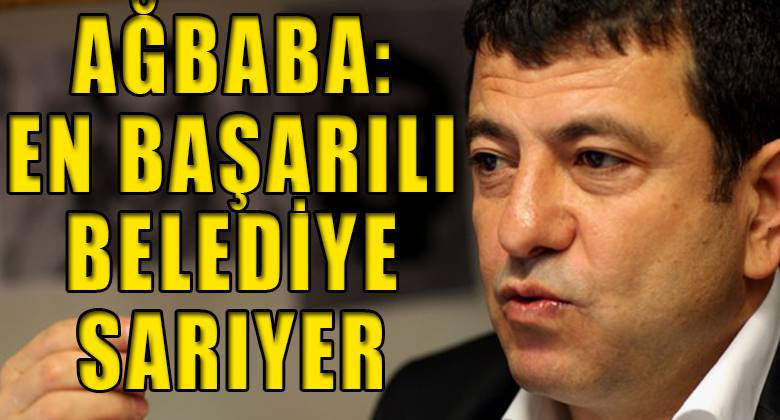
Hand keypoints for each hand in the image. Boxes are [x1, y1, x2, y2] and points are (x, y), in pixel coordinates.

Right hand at [0, 318, 147, 418]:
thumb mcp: (78, 394)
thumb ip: (95, 373)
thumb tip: (136, 352)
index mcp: (19, 373)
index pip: (55, 336)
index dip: (99, 330)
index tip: (137, 333)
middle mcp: (8, 396)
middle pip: (58, 362)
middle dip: (110, 363)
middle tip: (142, 373)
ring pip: (57, 389)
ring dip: (110, 390)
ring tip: (139, 401)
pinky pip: (60, 414)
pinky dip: (106, 408)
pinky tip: (131, 413)